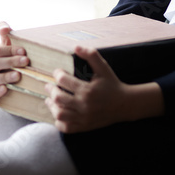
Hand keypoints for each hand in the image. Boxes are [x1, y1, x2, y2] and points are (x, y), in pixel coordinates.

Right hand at [0, 21, 28, 101]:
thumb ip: (5, 33)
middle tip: (25, 61)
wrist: (17, 77)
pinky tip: (6, 89)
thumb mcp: (8, 44)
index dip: (10, 50)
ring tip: (18, 76)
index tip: (24, 51)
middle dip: (11, 61)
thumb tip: (4, 29)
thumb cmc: (11, 57)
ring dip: (5, 77)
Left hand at [45, 46, 163, 132]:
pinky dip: (59, 121)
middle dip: (51, 89)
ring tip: (50, 100)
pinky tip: (59, 113)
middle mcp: (84, 105)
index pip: (63, 81)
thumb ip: (91, 55)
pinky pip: (66, 128)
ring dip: (52, 106)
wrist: (125, 105)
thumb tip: (76, 47)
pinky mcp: (85, 126)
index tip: (58, 72)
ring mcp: (84, 118)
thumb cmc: (112, 84)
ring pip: (59, 114)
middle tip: (49, 86)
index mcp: (88, 90)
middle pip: (58, 98)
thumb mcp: (104, 68)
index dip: (57, 74)